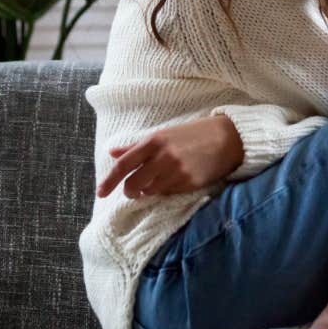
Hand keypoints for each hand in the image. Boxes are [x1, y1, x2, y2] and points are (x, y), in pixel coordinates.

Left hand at [95, 114, 243, 199]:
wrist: (226, 138)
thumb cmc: (192, 134)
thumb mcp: (163, 135)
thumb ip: (136, 146)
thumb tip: (112, 152)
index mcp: (153, 142)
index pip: (124, 165)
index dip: (109, 181)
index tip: (100, 192)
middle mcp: (162, 157)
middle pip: (134, 184)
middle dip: (130, 191)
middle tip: (133, 191)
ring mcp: (176, 171)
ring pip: (150, 191)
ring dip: (149, 190)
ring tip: (158, 181)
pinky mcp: (189, 183)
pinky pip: (168, 193)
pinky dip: (166, 190)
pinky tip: (175, 180)